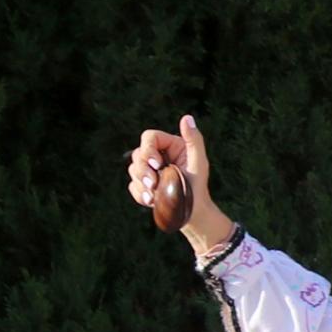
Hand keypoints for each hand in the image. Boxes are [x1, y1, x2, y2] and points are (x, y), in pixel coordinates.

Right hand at [125, 115, 234, 261]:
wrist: (193, 213)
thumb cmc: (198, 186)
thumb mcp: (199, 162)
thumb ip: (194, 140)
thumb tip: (187, 118)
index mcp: (170, 146)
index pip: (149, 137)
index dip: (148, 149)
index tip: (157, 164)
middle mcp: (158, 156)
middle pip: (137, 153)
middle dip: (143, 169)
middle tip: (153, 183)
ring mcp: (149, 171)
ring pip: (132, 169)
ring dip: (141, 182)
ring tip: (155, 194)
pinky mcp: (143, 186)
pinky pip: (132, 186)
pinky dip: (141, 194)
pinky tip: (152, 201)